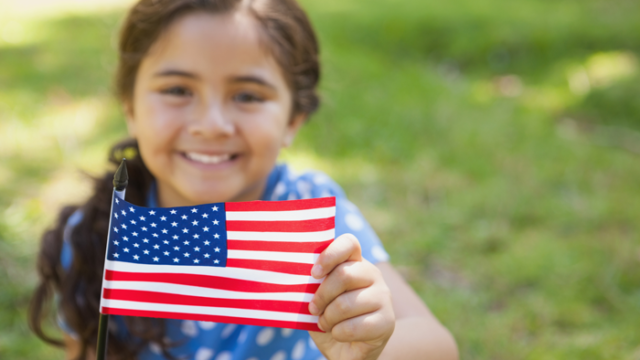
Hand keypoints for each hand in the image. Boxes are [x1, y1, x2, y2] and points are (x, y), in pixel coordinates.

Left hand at [308, 234, 394, 359]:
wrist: (348, 350)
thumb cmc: (330, 319)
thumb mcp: (318, 299)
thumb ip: (313, 286)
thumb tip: (297, 279)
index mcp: (355, 263)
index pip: (349, 243)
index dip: (330, 255)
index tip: (314, 273)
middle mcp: (373, 275)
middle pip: (344, 274)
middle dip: (322, 295)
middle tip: (313, 308)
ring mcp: (383, 297)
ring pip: (347, 303)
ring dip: (328, 318)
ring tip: (324, 324)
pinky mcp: (387, 321)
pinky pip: (354, 326)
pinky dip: (338, 333)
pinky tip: (338, 334)